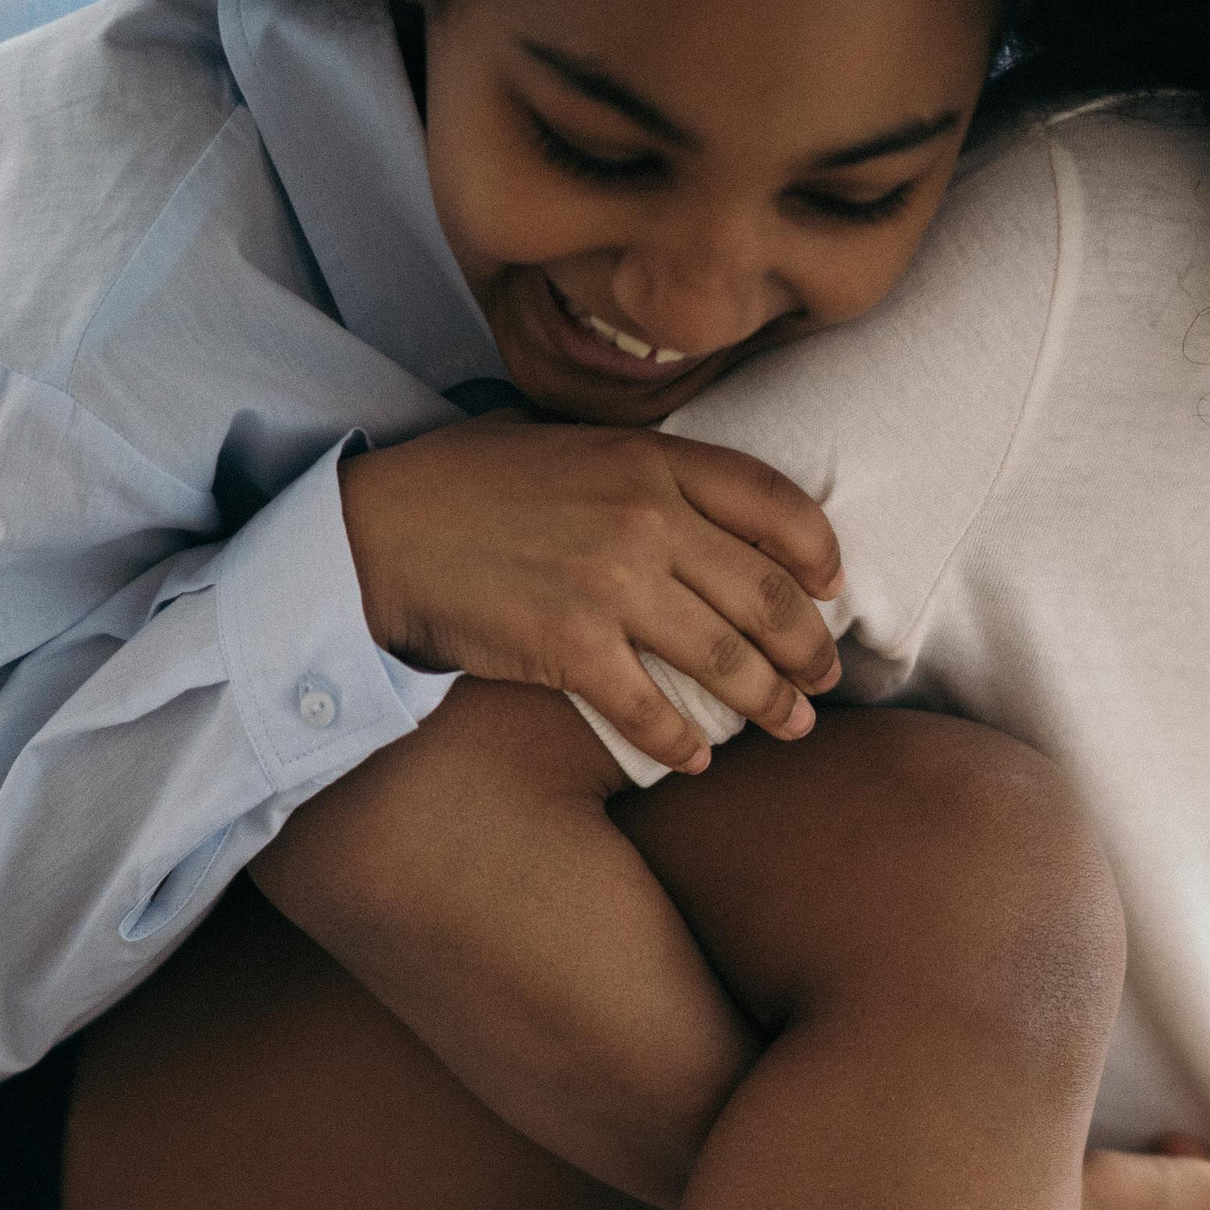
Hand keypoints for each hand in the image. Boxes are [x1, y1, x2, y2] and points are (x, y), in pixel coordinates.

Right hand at [341, 415, 843, 771]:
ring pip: (725, 659)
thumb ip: (645, 474)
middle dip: (809, 648)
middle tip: (825, 678)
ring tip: (791, 728)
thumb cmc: (467, 486)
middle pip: (766, 595)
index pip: (775, 505)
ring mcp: (609, 586)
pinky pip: (651, 710)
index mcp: (651, 460)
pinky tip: (697, 761)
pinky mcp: (570, 648)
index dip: (819, 554)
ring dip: (769, 704)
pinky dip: (683, 744)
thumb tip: (713, 518)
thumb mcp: (571, 448)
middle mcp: (645, 519)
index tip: (834, 589)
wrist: (375, 533)